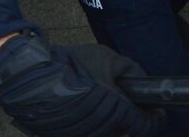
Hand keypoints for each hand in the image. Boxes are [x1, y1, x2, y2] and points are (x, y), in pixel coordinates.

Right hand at [0, 32, 161, 136]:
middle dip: (127, 115)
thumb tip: (143, 82)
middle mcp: (104, 132)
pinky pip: (86, 131)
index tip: (156, 111)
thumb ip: (132, 71)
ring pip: (105, 131)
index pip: (149, 127)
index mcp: (119, 114)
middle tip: (120, 96)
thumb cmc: (73, 67)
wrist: (32, 77)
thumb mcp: (109, 59)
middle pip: (125, 129)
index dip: (155, 119)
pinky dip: (88, 122)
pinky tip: (79, 105)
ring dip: (106, 119)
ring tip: (95, 97)